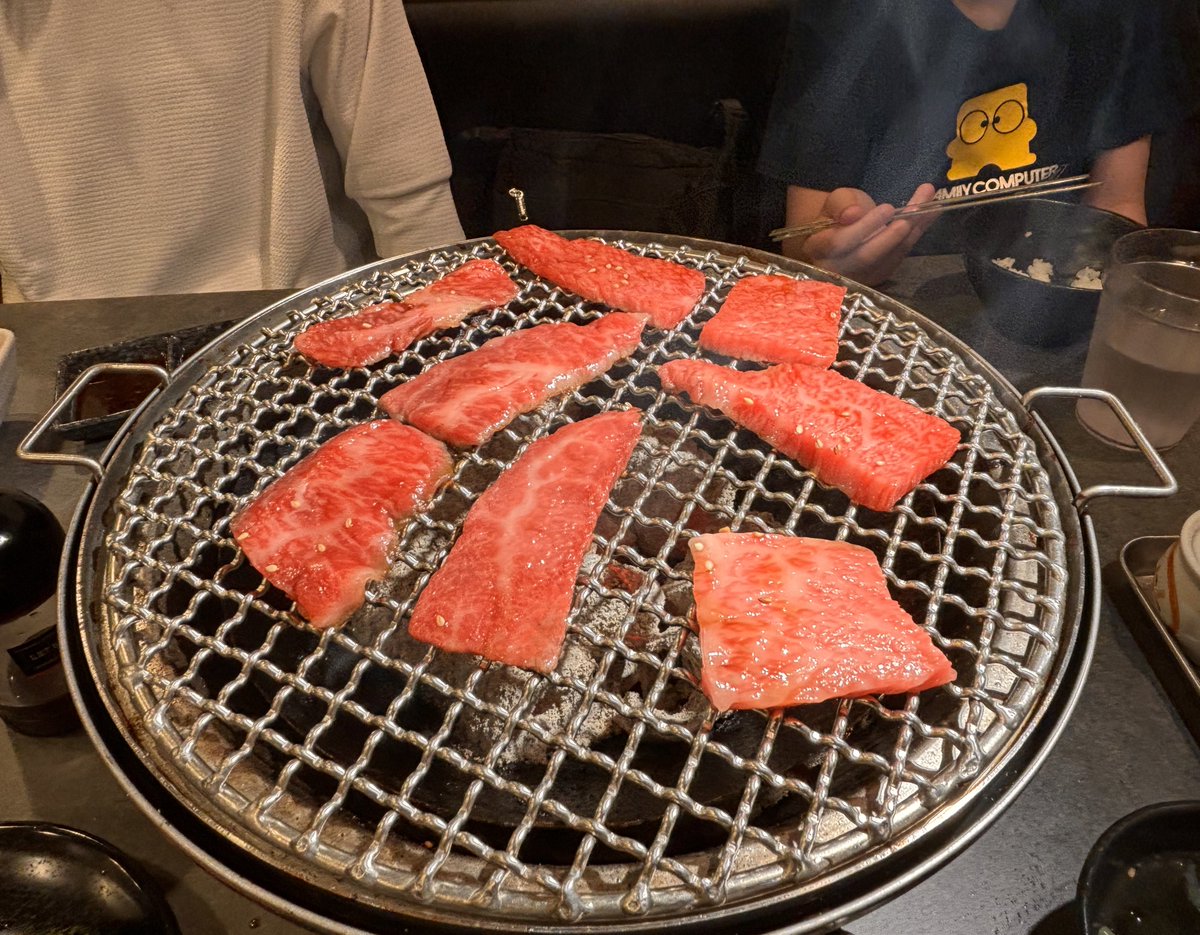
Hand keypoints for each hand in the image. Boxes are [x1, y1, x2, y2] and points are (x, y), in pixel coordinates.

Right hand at [792, 184, 937, 285]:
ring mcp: (862, 276)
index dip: (863, 228)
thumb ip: (840, 205)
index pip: (839, 243)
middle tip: (912, 214)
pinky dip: (919, 231)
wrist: (843, 231)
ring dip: (913, 228)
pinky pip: (901, 254)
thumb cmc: (836, 215)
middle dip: (892, 236)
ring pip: (889, 256)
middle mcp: (838, 269)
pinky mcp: (882, 274)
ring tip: (929, 199)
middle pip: (866, 257)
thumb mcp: (834, 202)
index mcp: (818, 249)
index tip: (886, 208)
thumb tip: (853, 215)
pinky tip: (933, 209)